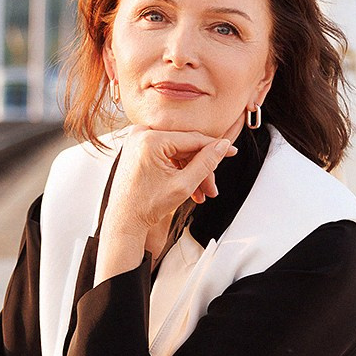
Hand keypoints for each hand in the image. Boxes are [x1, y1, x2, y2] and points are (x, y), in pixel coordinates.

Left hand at [95, 116, 244, 281]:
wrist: (124, 220)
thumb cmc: (146, 206)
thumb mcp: (183, 184)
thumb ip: (206, 162)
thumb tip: (223, 146)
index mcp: (150, 139)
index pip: (192, 139)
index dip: (215, 147)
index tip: (232, 151)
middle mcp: (141, 134)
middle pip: (185, 147)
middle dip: (201, 168)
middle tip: (212, 187)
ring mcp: (137, 140)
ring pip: (177, 152)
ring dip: (191, 171)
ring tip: (201, 193)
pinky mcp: (138, 148)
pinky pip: (166, 154)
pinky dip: (178, 169)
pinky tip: (189, 186)